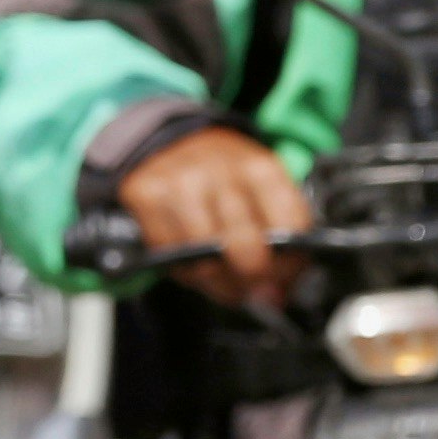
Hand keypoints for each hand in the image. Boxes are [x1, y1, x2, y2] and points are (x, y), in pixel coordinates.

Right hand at [117, 126, 313, 308]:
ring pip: (204, 261)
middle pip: (246, 251)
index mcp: (261, 169)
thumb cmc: (225, 179)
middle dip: (252, 281)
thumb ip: (281, 241)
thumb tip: (274, 296)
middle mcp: (222, 172)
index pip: (290, 230)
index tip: (284, 277)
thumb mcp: (263, 192)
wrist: (172, 142)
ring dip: (216, 282)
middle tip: (252, 288)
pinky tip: (191, 259)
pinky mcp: (147, 194)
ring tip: (221, 279)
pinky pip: (168, 255)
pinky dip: (182, 269)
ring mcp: (181, 183)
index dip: (290, 266)